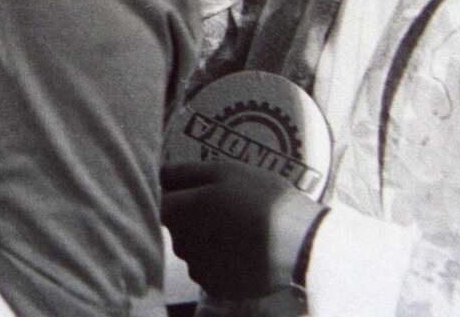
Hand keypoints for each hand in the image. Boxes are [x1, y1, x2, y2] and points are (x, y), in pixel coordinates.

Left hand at [160, 161, 326, 298]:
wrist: (302, 243)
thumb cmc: (264, 199)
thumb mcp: (227, 171)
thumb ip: (185, 172)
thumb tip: (156, 173)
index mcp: (185, 210)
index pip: (158, 204)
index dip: (170, 196)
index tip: (190, 193)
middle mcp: (185, 243)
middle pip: (173, 228)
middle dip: (188, 217)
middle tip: (222, 210)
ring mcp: (199, 268)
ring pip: (189, 249)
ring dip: (202, 239)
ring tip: (235, 230)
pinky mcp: (215, 287)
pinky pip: (205, 269)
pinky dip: (216, 261)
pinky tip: (239, 251)